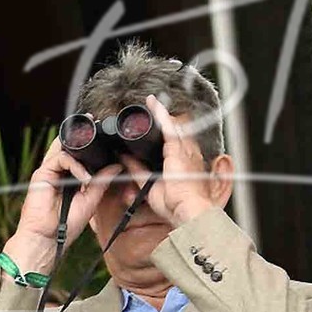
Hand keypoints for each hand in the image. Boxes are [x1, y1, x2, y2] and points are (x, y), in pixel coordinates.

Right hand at [5, 135, 125, 274]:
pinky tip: (85, 179)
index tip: (109, 141)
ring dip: (82, 149)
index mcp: (70, 177)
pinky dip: (75, 165)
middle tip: (96, 124)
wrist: (47, 237)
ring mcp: (49, 172)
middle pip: (69, 146)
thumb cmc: (66, 224)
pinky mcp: (41, 174)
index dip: (92, 146)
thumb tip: (117, 166)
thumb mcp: (91, 201)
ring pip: (65, 148)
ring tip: (97, 152)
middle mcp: (58, 172)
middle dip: (83, 136)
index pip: (80, 155)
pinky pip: (61, 159)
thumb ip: (101, 183)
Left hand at [120, 94, 221, 227]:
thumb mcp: (150, 186)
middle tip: (150, 107)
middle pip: (175, 129)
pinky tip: (152, 103)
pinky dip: (160, 114)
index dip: (166, 129)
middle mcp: (187, 153)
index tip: (156, 121)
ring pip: (172, 124)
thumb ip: (138, 171)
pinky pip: (168, 126)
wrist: (187, 210)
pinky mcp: (178, 149)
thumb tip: (124, 158)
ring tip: (150, 101)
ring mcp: (185, 149)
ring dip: (160, 112)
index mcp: (183, 162)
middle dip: (163, 118)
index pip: (174, 140)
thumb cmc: (176, 204)